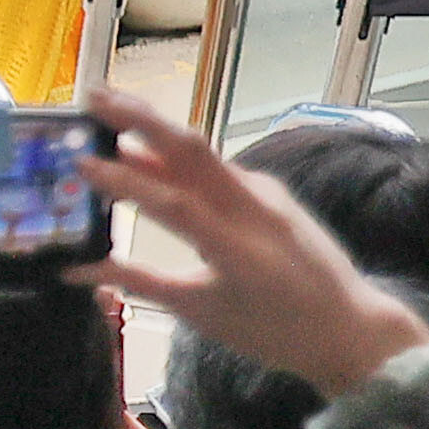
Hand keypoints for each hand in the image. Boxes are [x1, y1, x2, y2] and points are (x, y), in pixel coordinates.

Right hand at [79, 87, 428, 391]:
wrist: (353, 328)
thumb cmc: (273, 331)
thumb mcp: (201, 313)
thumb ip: (138, 281)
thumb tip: (75, 270)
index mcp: (237, 249)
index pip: (172, 203)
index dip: (124, 181)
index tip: (80, 163)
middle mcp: (254, 210)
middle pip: (192, 150)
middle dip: (140, 118)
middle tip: (91, 97)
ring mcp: (267, 195)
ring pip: (203, 152)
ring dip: (155, 128)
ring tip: (110, 111)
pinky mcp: (271, 191)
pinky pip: (217, 167)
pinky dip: (177, 156)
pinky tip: (152, 153)